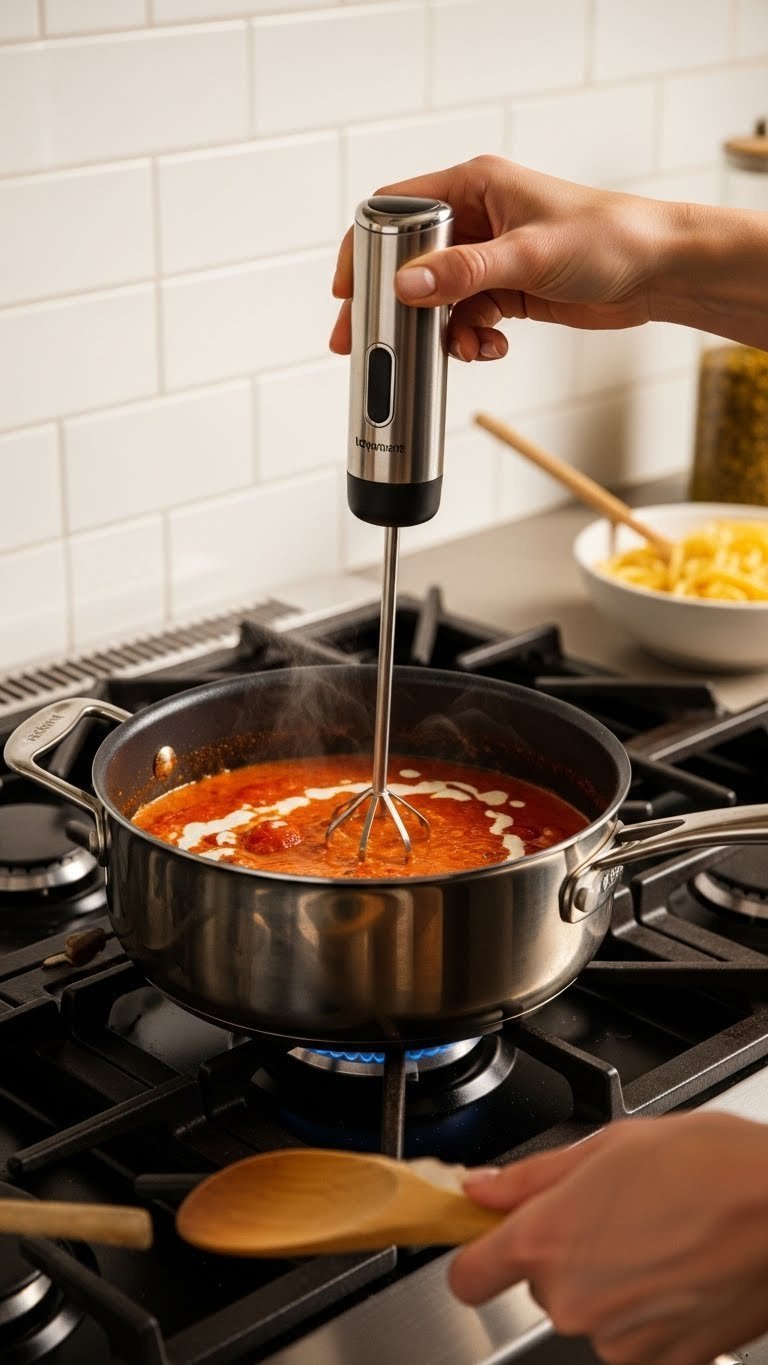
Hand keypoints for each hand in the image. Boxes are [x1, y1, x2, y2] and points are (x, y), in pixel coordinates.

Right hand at [330, 155, 664, 361]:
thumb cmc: (609, 239)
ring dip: (442, 330)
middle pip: (410, 262)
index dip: (366, 248)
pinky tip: (492, 345)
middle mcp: (477, 217)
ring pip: (438, 299)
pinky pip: (467, 318)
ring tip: (465, 346)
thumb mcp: (529, 256)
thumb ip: (464, 273)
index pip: (397, 210)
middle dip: (395, 305)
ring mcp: (490, 257)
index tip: (348, 290)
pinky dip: (471, 338)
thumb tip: (408, 286)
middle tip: (370, 342)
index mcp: (475, 185)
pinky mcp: (506, 290)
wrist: (659, 273)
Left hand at [450, 1111, 767, 1364]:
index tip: (490, 1242)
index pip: (468, 1276)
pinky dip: (649, 1312)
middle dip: (568, 1252)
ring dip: (612, 1282)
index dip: (477, 1255)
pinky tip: (681, 1271)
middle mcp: (574, 1300)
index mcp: (548, 1238)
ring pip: (590, 1311)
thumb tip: (483, 1189)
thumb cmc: (710, 1166)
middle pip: (541, 1285)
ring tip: (660, 1236)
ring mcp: (620, 1341)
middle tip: (617, 1212)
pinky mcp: (665, 1364)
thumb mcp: (609, 1145)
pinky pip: (634, 1339)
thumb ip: (533, 1175)